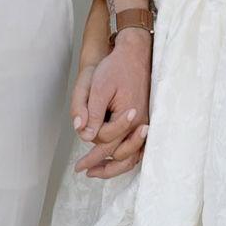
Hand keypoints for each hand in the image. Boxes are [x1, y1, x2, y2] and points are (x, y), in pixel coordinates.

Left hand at [72, 28, 150, 177]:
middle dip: (101, 166)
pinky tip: (114, 157)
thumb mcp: (99, 88)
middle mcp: (141, 123)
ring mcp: (146, 122)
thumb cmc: (115, 68)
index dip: (90, 156)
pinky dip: (127, 155)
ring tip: (97, 170)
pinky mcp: (147, 119)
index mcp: (128, 116)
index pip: (106, 143)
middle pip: (121, 155)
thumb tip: (84, 135)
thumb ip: (93, 113)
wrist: (135, 53)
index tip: (78, 167)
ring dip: (115, 165)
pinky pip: (139, 146)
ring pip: (133, 155)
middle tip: (84, 171)